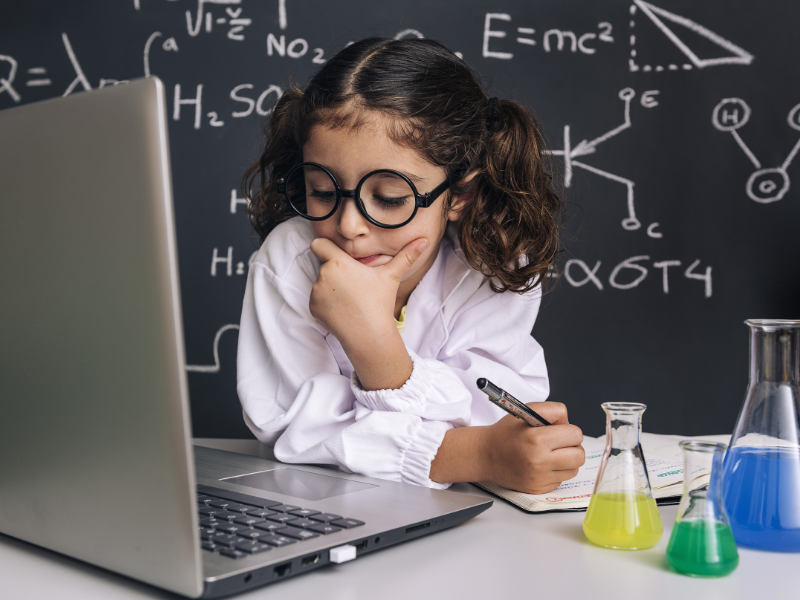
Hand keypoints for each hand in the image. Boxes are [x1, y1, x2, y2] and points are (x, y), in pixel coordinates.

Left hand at [309, 236, 428, 390]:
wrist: (369, 335)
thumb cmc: (380, 303)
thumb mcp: (391, 276)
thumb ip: (406, 256)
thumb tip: (425, 241)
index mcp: (338, 263)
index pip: (319, 244)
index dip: (325, 247)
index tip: (333, 253)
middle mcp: (323, 275)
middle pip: (325, 266)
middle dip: (336, 272)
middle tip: (355, 286)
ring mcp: (316, 293)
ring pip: (321, 283)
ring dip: (332, 288)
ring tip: (351, 299)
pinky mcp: (313, 308)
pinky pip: (318, 300)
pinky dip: (327, 304)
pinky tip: (344, 310)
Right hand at [479, 402, 584, 493]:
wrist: (485, 455)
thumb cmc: (506, 433)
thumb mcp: (526, 411)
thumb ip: (552, 410)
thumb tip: (569, 422)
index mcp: (537, 439)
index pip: (575, 435)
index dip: (569, 430)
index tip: (559, 431)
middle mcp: (539, 461)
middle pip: (579, 456)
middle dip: (573, 447)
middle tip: (559, 443)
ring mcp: (539, 478)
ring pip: (574, 469)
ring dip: (566, 461)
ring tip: (550, 454)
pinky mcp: (538, 489)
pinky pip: (561, 480)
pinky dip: (555, 471)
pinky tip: (542, 465)